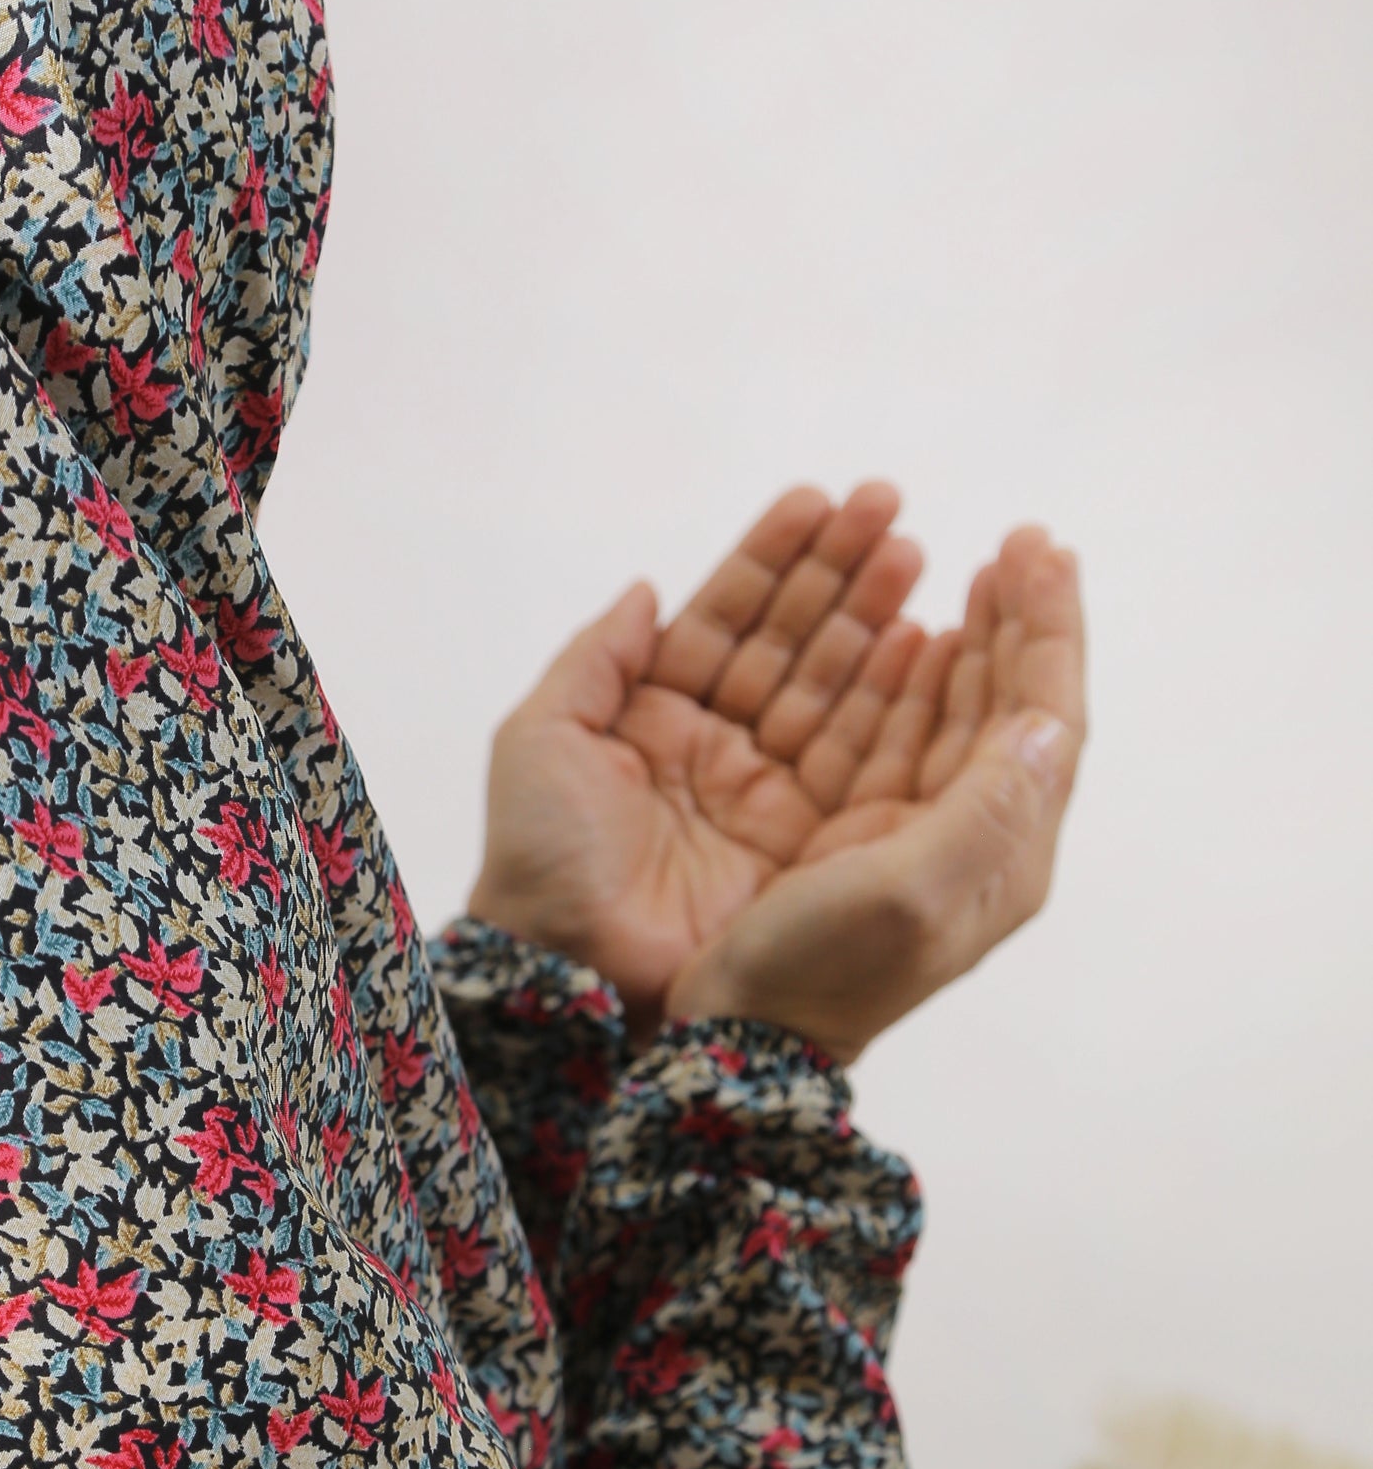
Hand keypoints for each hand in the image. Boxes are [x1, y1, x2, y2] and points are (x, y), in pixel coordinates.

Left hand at [467, 482, 931, 1033]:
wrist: (571, 969)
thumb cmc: (540, 858)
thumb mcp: (543, 738)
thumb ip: (597, 657)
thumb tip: (648, 588)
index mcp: (652, 717)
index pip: (724, 618)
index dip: (772, 558)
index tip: (821, 498)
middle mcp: (716, 747)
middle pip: (790, 642)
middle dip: (841, 573)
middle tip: (892, 507)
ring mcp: (765, 793)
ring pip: (830, 687)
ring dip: (875, 619)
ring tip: (916, 552)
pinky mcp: (805, 842)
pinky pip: (857, 759)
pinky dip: (893, 701)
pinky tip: (927, 643)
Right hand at [663, 531, 1085, 1061]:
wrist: (736, 1043)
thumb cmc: (813, 975)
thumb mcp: (907, 894)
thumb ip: (987, 807)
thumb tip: (1045, 720)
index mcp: (997, 856)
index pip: (1044, 721)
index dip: (1047, 632)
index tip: (1039, 551)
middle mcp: (969, 843)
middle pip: (1010, 708)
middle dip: (1018, 621)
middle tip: (1018, 545)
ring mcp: (915, 839)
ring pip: (958, 715)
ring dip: (969, 639)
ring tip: (971, 572)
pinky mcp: (859, 836)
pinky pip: (902, 737)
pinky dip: (912, 680)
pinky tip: (910, 642)